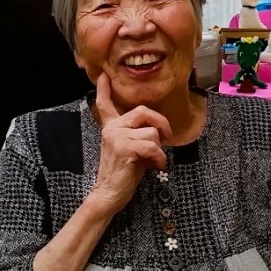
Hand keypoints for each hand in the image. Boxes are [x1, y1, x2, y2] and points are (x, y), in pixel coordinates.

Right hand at [92, 73, 171, 214]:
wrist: (109, 193)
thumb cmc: (124, 173)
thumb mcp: (131, 149)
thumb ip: (137, 135)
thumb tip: (159, 131)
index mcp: (111, 127)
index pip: (105, 105)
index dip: (104, 90)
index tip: (104, 76)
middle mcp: (112, 128)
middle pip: (143, 112)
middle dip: (161, 123)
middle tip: (167, 137)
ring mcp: (117, 137)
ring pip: (152, 133)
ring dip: (159, 149)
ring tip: (154, 161)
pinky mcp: (125, 149)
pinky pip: (152, 146)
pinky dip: (159, 158)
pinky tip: (157, 166)